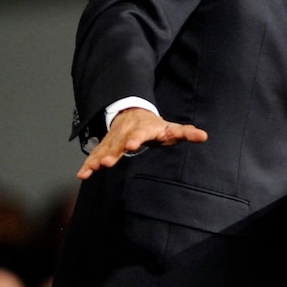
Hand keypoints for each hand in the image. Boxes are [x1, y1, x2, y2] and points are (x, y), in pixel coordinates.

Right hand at [77, 107, 207, 179]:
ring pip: (105, 149)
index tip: (132, 145)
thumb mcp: (172, 128)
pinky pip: (95, 154)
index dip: (136, 138)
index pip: (141, 133)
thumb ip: (186, 132)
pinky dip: (88, 163)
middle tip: (106, 162)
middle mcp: (126, 133)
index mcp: (144, 128)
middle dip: (112, 152)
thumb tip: (204, 136)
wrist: (133, 112)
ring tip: (93, 168)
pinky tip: (82, 174)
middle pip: (118, 143)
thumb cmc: (155, 126)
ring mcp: (114, 139)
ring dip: (97, 158)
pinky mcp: (105, 146)